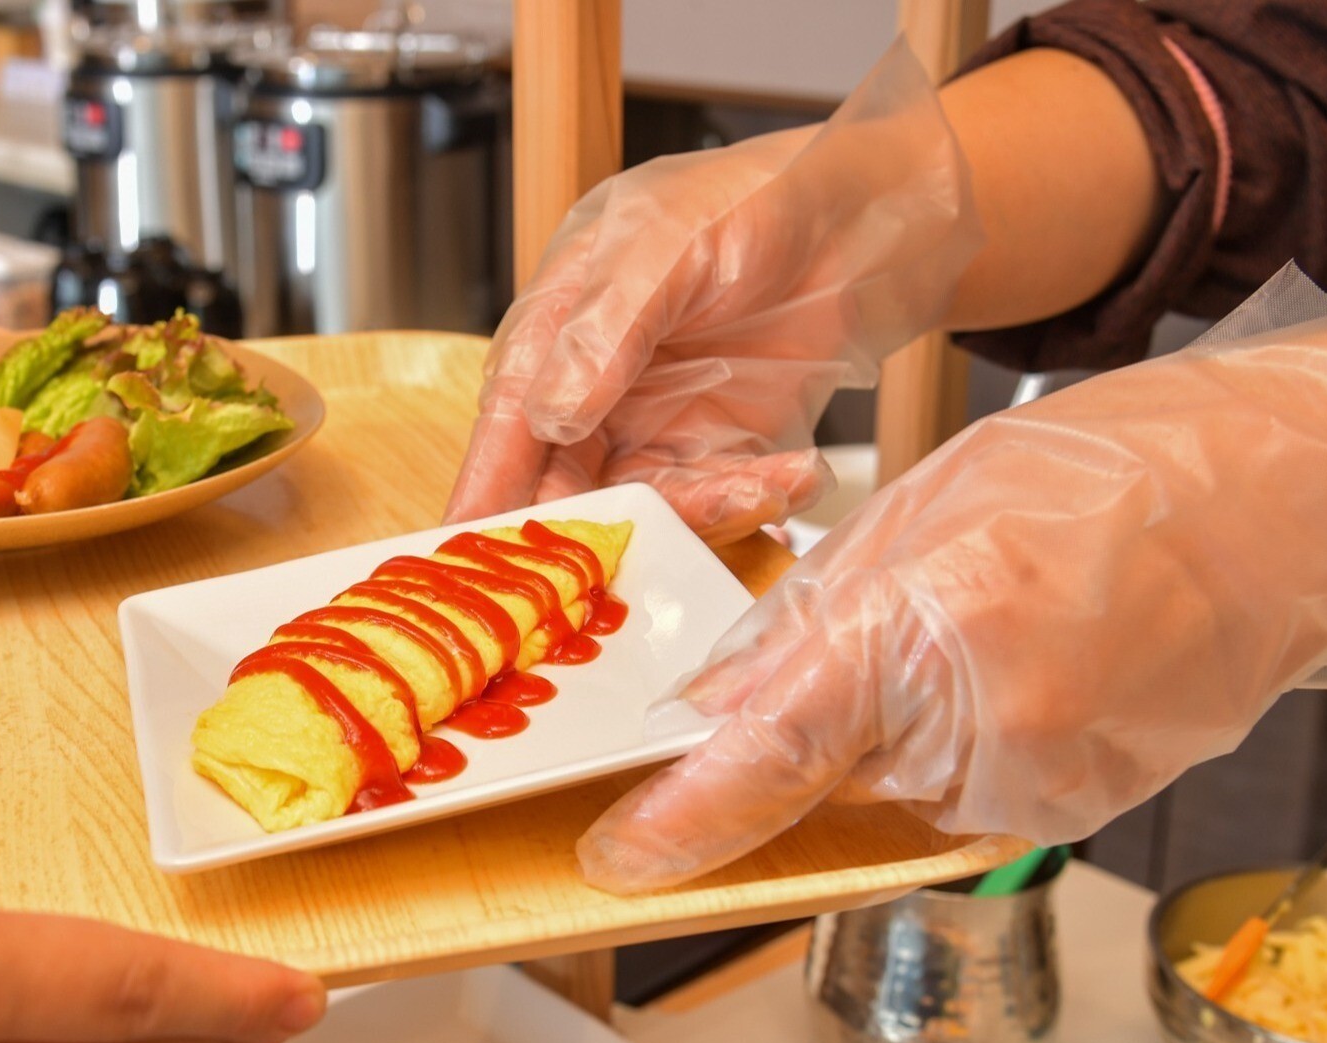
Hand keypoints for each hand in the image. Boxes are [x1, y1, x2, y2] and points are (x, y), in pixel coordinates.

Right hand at [445, 42, 979, 543]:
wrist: (859, 218)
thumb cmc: (744, 201)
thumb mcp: (662, 244)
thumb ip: (605, 330)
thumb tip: (551, 417)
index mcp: (552, 334)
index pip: (505, 427)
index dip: (483, 494)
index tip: (468, 557)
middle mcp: (591, 395)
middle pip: (565, 490)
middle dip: (599, 530)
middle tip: (643, 548)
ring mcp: (654, 430)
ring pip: (645, 511)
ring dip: (699, 514)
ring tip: (761, 485)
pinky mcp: (719, 454)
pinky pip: (718, 504)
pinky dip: (755, 500)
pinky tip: (797, 472)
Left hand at [577, 307, 1326, 891]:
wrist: (1276, 505)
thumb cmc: (1104, 474)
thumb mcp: (909, 511)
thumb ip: (801, 621)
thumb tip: (719, 707)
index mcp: (922, 632)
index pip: (766, 761)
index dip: (680, 820)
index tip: (620, 855)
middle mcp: (983, 730)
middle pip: (822, 779)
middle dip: (801, 732)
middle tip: (852, 645)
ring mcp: (1042, 781)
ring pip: (890, 789)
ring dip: (884, 733)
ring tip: (959, 627)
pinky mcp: (1081, 807)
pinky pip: (963, 795)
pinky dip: (951, 744)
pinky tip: (999, 665)